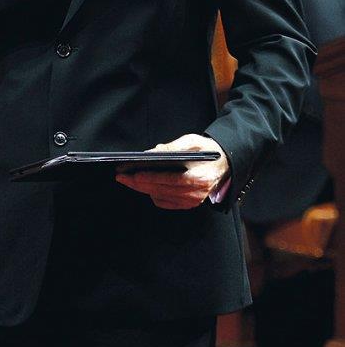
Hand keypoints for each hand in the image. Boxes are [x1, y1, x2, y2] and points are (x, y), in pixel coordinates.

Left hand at [115, 134, 229, 209]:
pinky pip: (165, 202)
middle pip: (161, 190)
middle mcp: (196, 193)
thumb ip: (173, 146)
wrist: (224, 164)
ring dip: (143, 189)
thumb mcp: (192, 141)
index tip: (132, 174)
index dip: (149, 178)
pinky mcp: (188, 205)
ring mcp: (192, 201)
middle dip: (138, 184)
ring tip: (128, 179)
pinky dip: (153, 194)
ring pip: (160, 197)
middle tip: (121, 176)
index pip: (169, 180)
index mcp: (199, 177)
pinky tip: (144, 185)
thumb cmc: (207, 151)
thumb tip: (152, 153)